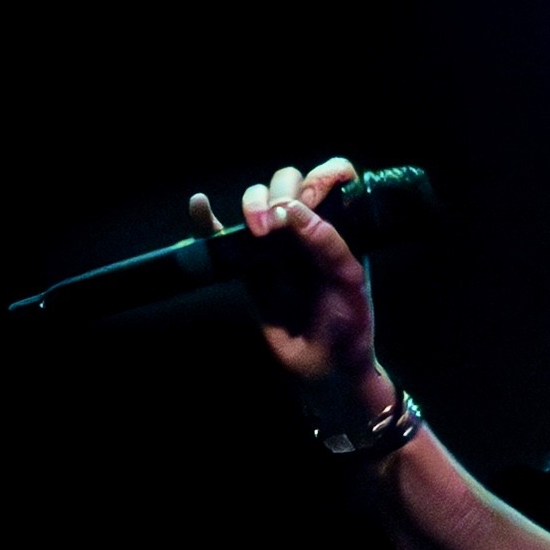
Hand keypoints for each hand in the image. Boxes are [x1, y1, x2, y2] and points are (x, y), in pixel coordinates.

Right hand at [197, 156, 378, 412]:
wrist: (325, 371)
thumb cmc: (349, 328)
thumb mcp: (349, 282)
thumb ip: (327, 242)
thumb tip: (293, 210)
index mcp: (339, 227)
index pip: (331, 180)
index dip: (320, 178)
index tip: (310, 201)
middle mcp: (307, 229)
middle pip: (287, 183)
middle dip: (280, 192)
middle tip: (280, 224)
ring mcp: (276, 247)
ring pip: (258, 202)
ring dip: (254, 204)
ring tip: (258, 229)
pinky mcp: (248, 268)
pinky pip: (225, 239)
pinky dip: (209, 221)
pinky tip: (200, 206)